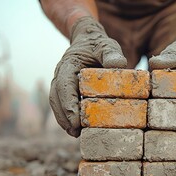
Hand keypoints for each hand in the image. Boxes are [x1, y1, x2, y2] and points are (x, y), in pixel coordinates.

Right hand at [50, 16, 126, 136]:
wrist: (89, 41)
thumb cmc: (98, 45)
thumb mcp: (106, 46)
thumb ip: (111, 54)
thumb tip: (118, 64)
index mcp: (67, 65)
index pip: (63, 86)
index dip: (67, 104)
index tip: (75, 120)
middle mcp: (60, 75)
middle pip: (56, 98)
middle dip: (64, 116)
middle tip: (75, 133)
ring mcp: (61, 83)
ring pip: (56, 104)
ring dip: (63, 120)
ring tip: (75, 135)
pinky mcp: (66, 90)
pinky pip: (62, 105)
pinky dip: (67, 117)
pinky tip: (76, 130)